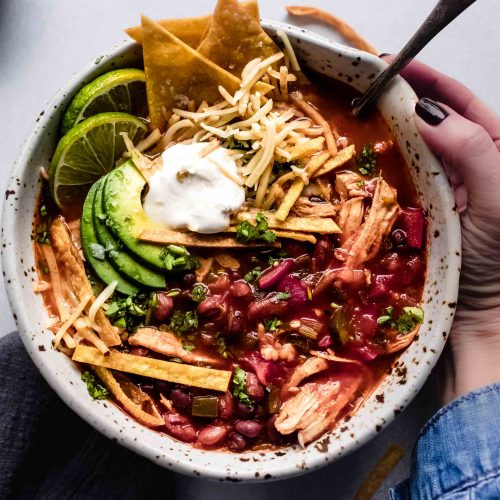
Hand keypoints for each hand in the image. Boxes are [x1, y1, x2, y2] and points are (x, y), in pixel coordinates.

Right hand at [382, 56, 499, 403]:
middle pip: (433, 122)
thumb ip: (472, 150)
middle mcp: (468, 168)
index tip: (395, 65)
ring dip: (388, 132)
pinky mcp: (418, 212)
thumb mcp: (499, 197)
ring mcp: (440, 190)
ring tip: (358, 115)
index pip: (465, 104)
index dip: (432, 81)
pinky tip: (364, 158)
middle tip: (366, 86)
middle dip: (403, 101)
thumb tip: (425, 112)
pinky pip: (398, 182)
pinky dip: (381, 167)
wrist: (481, 315)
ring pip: (411, 150)